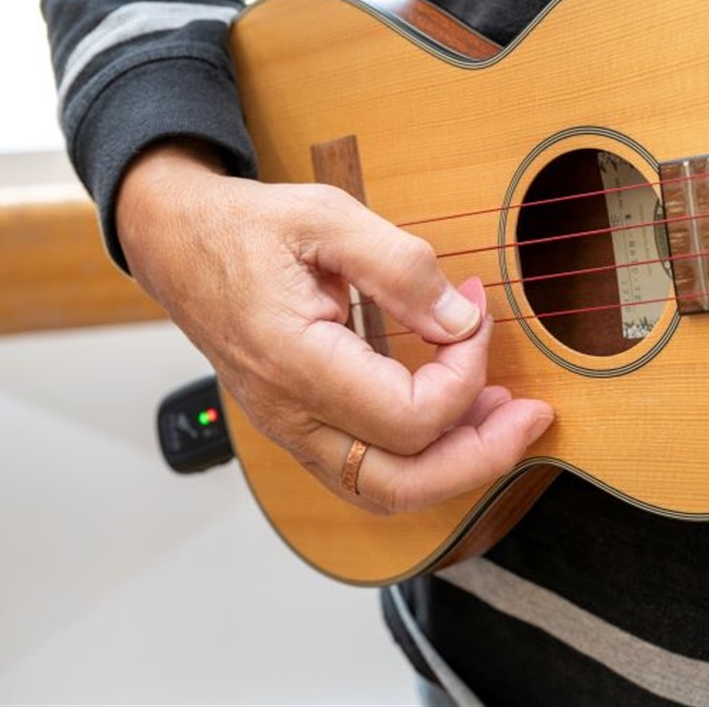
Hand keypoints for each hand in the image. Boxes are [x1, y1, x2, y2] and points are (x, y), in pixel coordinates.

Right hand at [117, 141, 553, 512]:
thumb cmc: (247, 227)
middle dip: (481, 458)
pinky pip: (367, 472)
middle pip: (400, 484)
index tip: (476, 318)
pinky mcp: (299, 426)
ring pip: (384, 490)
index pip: (407, 415)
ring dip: (454, 465)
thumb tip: (461, 320)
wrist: (178, 243)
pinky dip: (421, 457)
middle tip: (531, 418)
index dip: (465, 374)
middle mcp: (289, 414)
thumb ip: (400, 267)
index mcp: (293, 362)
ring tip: (502, 418)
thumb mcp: (326, 217)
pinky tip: (455, 416)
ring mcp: (290, 429)